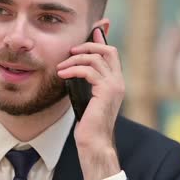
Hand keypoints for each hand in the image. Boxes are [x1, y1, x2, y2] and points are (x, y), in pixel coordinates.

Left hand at [56, 28, 124, 179]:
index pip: (111, 53)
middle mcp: (119, 81)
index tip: (86, 36)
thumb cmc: (88, 125)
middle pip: (108, 50)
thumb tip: (74, 69)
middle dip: (88, 45)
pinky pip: (89, 70)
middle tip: (70, 51)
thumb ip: (85, 83)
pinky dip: (73, 70)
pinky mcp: (106, 91)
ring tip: (60, 68)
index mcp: (116, 82)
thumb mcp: (86, 98)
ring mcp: (114, 86)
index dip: (99, 41)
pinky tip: (62, 75)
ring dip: (75, 59)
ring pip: (96, 58)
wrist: (94, 143)